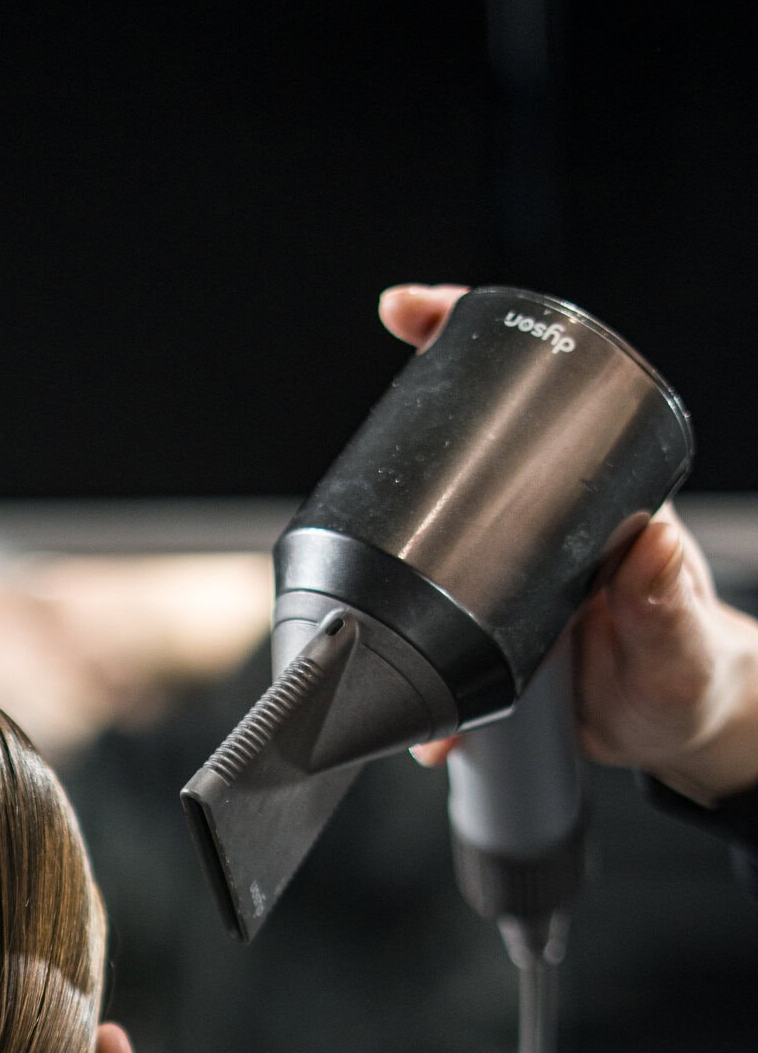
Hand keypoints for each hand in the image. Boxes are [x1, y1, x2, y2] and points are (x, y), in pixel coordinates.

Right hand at [381, 285, 757, 804]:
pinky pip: (435, 637)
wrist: (676, 739)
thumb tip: (652, 543)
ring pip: (432, 559)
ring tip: (380, 625)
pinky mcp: (489, 635)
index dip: (470, 342)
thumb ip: (666, 598)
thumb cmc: (692, 671)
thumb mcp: (682, 637)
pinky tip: (422, 711)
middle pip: (461, 463)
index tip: (416, 313)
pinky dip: (415, 672)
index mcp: (597, 500)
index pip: (533, 398)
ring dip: (391, 592)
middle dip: (398, 454)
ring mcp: (513, 580)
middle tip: (360, 466)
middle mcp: (548, 528)